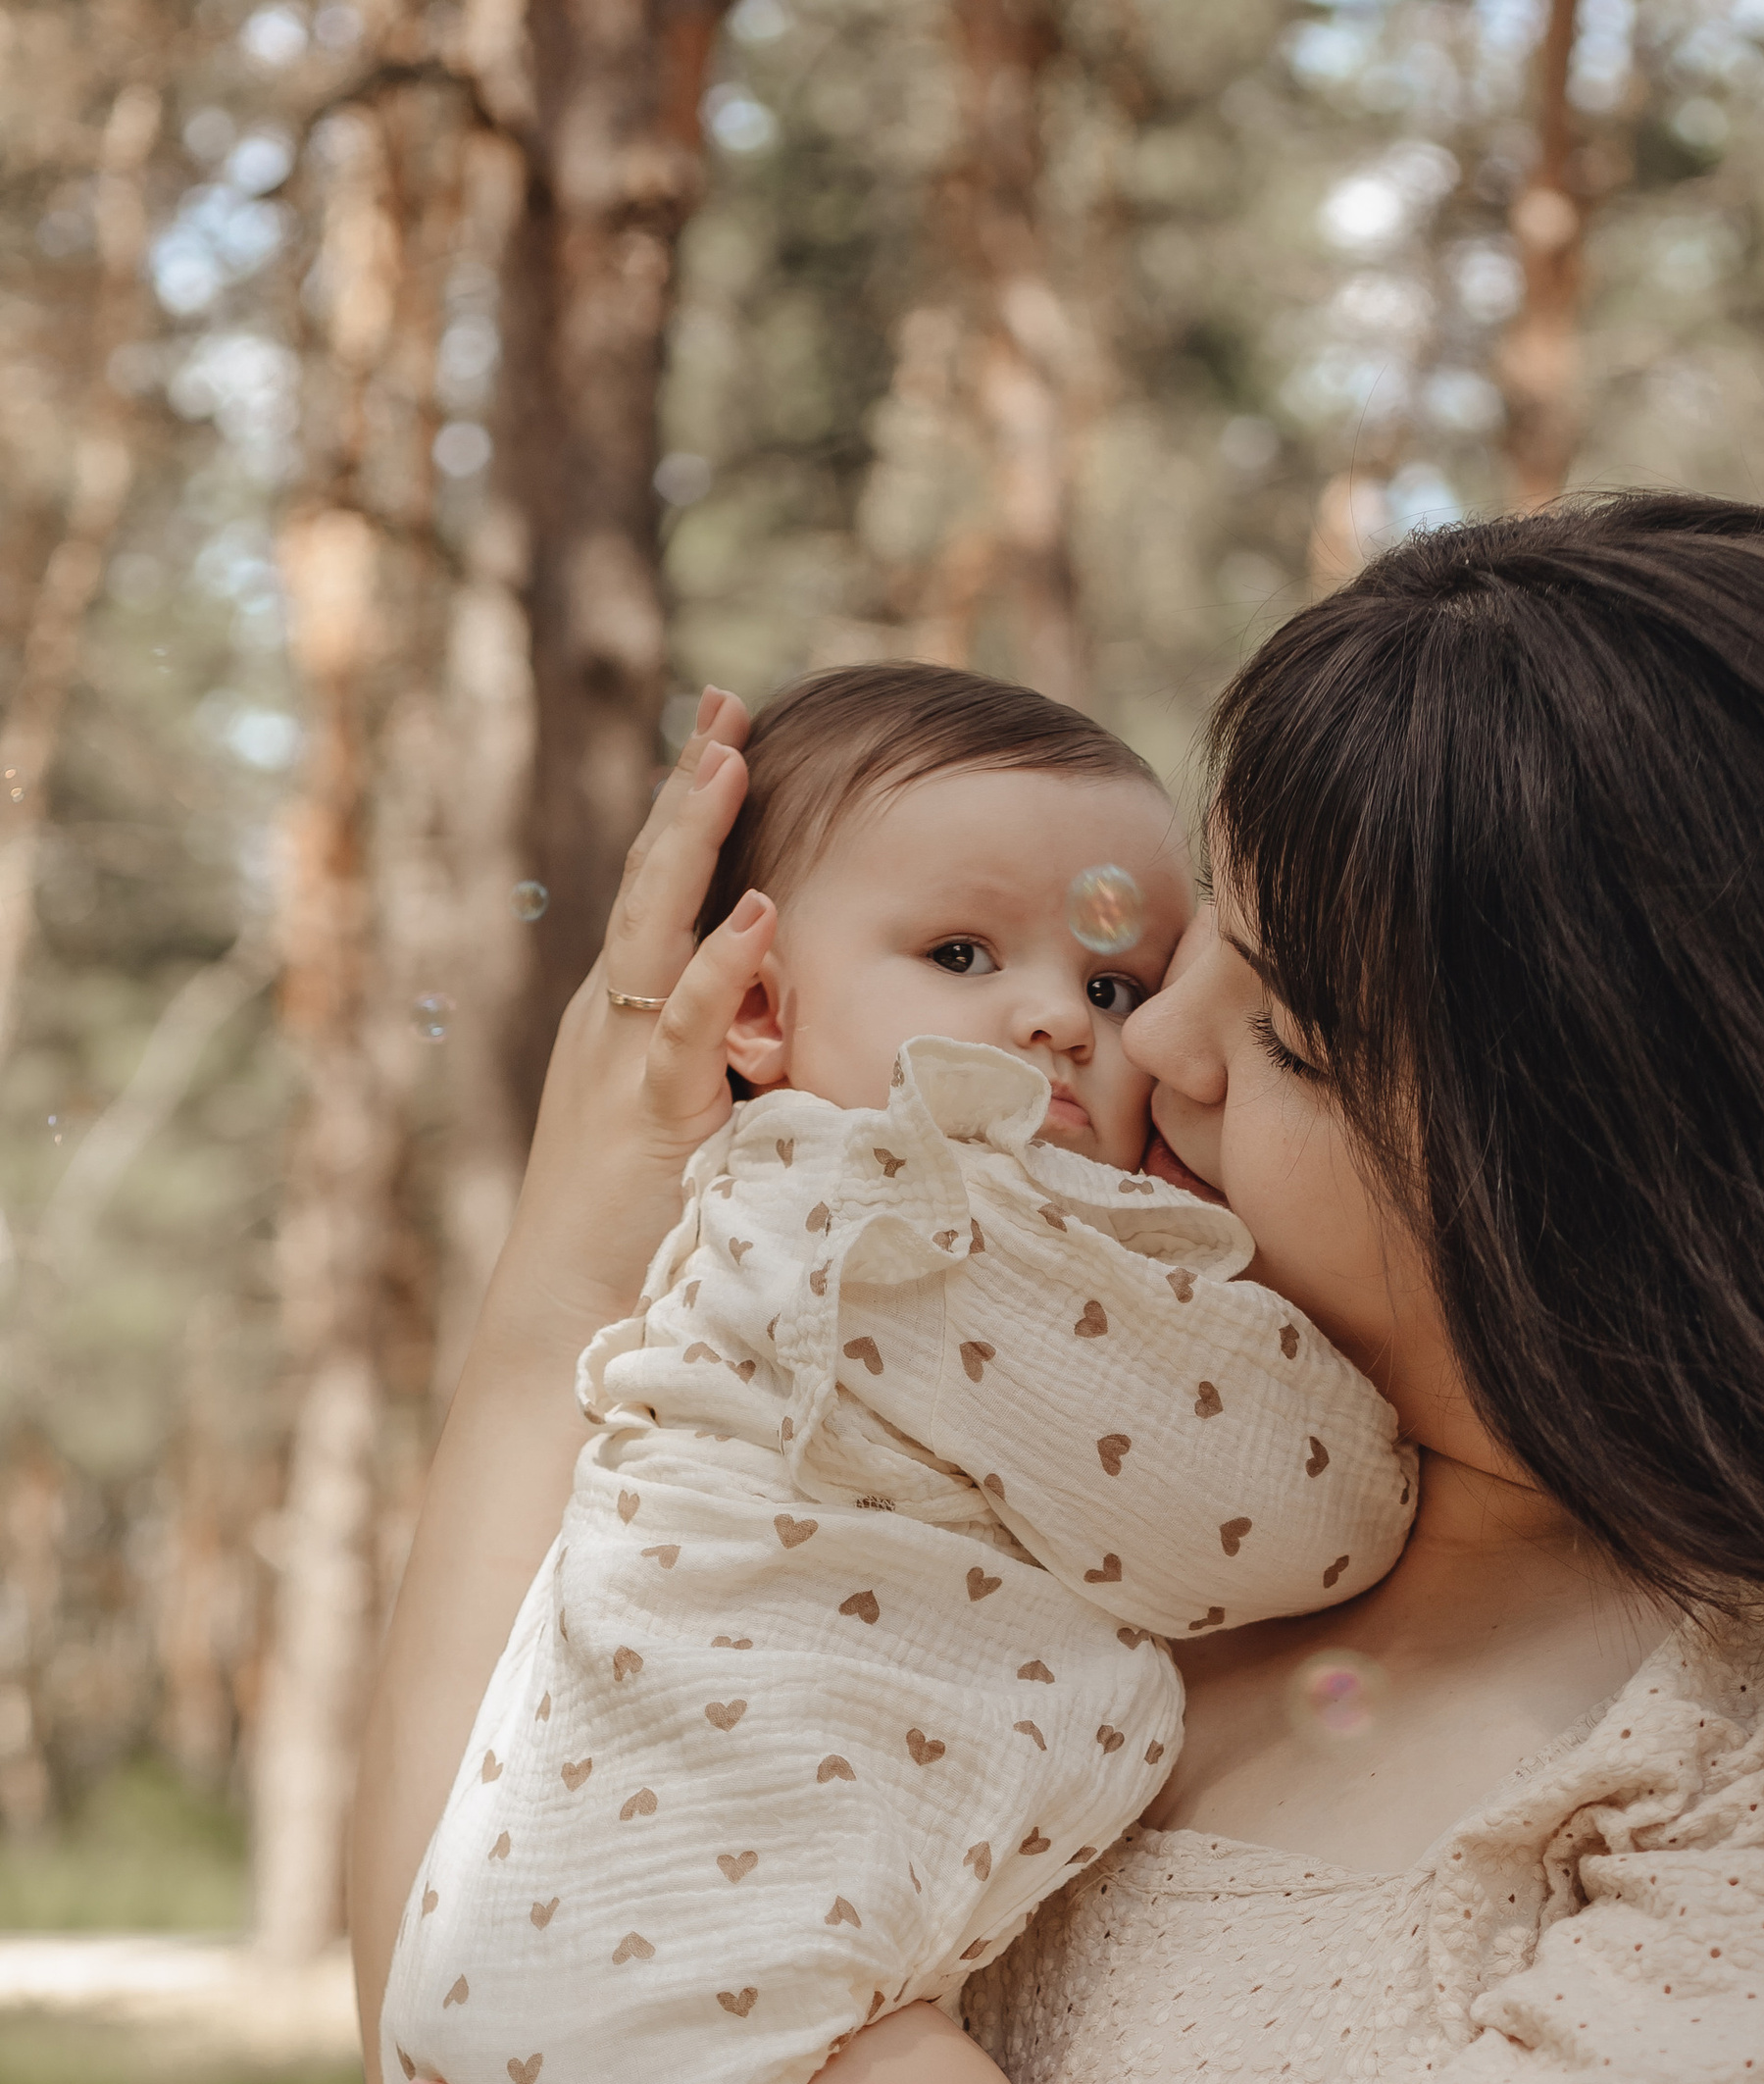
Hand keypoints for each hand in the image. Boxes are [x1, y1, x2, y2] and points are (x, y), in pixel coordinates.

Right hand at [494, 686, 781, 1346]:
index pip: (662, 891)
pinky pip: (684, 1025)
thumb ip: (739, 1067)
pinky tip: (758, 914)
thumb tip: (807, 1027)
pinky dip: (721, 967)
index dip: (692, 811)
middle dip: (689, 790)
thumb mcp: (700, 1123)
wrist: (570, 1313)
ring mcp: (621, 1056)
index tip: (729, 730)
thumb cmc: (643, 1231)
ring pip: (655, 924)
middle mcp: (612, 1016)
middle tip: (726, 704)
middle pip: (651, 879)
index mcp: (626, 1014)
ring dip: (693, 839)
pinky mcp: (648, 1111)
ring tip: (730, 758)